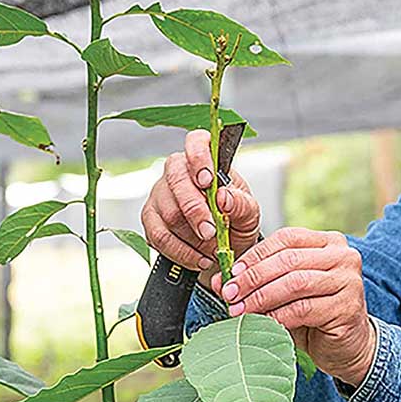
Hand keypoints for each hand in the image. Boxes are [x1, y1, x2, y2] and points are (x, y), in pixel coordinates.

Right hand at [141, 129, 260, 288]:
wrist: (225, 248)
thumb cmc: (236, 221)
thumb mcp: (249, 213)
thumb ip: (241, 203)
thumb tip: (223, 197)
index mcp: (206, 161)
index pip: (196, 142)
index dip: (199, 157)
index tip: (208, 181)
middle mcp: (178, 172)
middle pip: (177, 182)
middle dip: (196, 211)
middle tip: (212, 233)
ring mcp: (160, 195)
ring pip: (168, 213)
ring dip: (192, 237)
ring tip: (212, 250)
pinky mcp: (150, 220)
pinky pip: (159, 236)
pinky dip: (181, 252)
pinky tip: (199, 259)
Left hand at [210, 227, 377, 386]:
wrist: (349, 346)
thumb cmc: (316, 315)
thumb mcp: (285, 293)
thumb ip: (257, 282)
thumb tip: (220, 280)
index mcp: (328, 242)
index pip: (286, 238)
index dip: (256, 255)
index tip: (231, 273)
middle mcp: (343, 256)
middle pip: (288, 260)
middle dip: (253, 278)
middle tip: (230, 294)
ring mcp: (349, 281)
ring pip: (295, 283)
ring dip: (262, 297)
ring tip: (241, 310)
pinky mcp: (348, 307)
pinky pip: (304, 308)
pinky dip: (278, 316)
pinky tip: (262, 323)